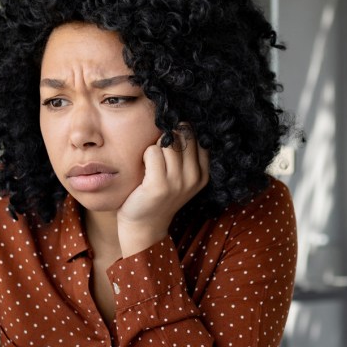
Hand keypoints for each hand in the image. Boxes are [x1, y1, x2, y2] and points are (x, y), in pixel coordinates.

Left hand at [117, 125, 208, 255]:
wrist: (143, 225)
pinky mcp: (159, 185)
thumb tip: (182, 120)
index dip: (182, 132)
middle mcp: (194, 177)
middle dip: (168, 137)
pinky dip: (145, 155)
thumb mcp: (179, 176)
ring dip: (155, 147)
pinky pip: (152, 151)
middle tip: (158, 155)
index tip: (170, 142)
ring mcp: (177, 182)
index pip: (198, 136)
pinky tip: (144, 169)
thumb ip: (185, 154)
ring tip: (151, 165)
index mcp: (203, 174)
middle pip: (183, 135)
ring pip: (167, 141)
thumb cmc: (157, 195)